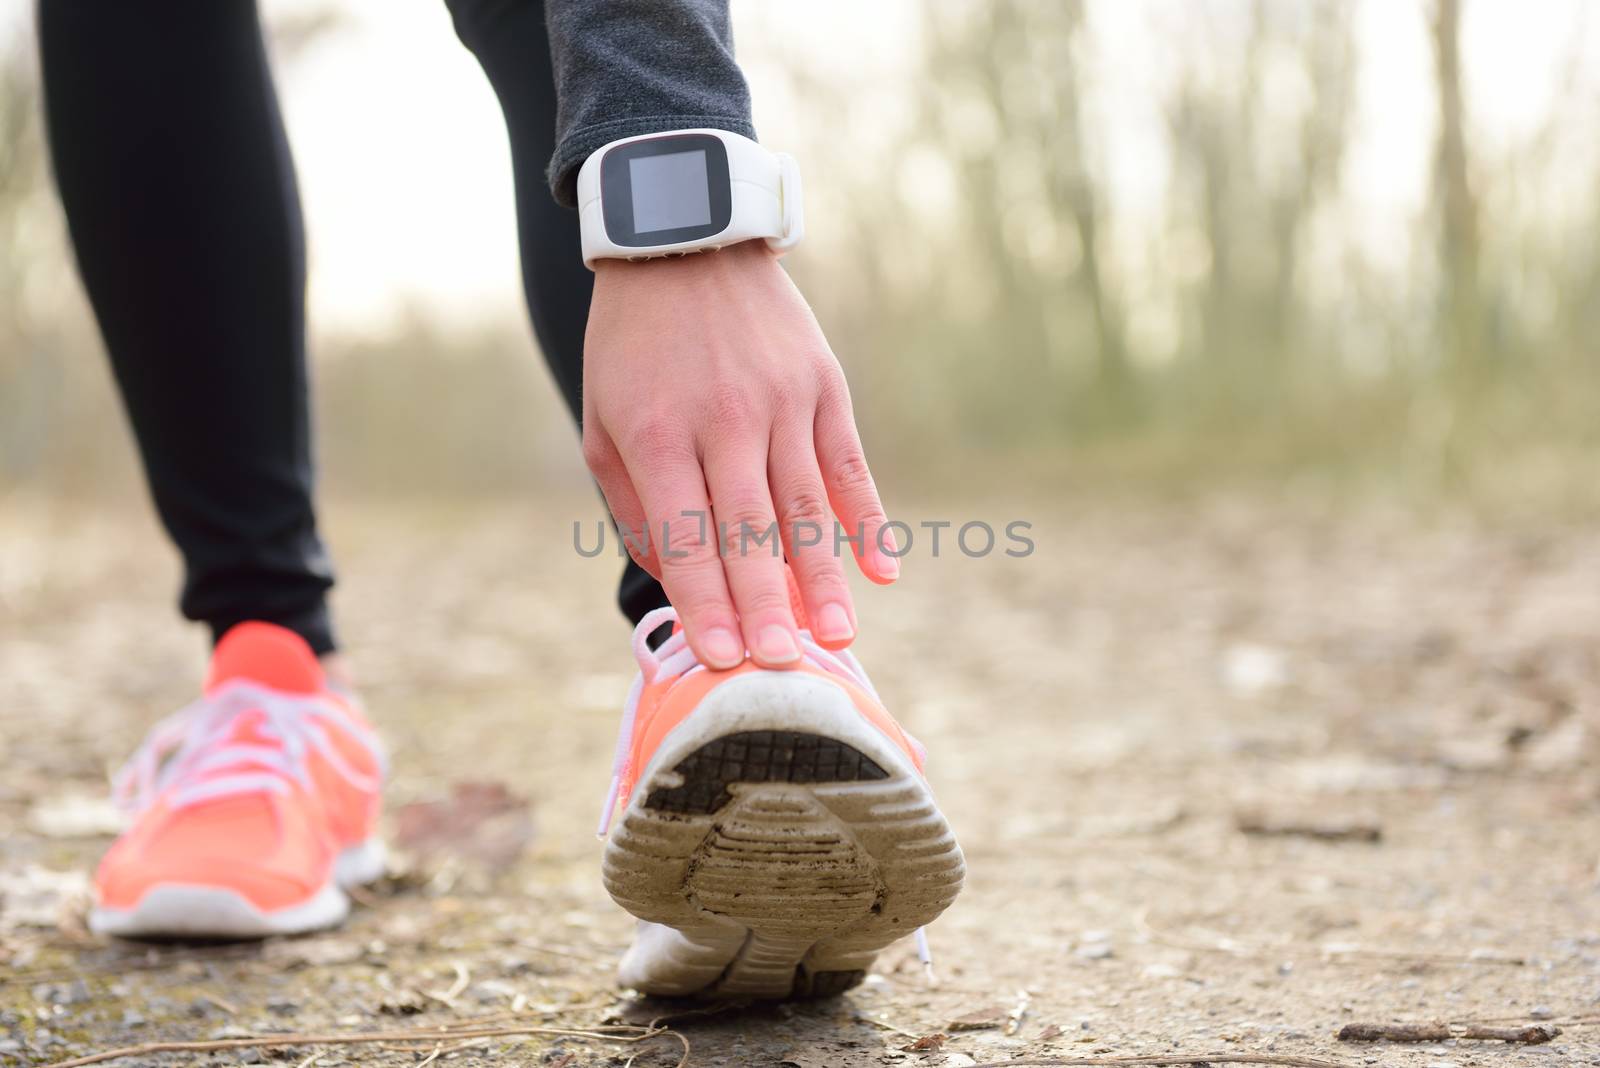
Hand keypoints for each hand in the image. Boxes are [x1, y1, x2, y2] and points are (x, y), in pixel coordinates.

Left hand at [582, 239, 897, 668]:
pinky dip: (868, 519)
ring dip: (823, 578)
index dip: (706, 603)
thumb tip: (676, 580)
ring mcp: (782, 402)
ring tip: (838, 637)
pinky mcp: (824, 386)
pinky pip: (850, 464)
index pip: (687, 537)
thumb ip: (633, 505)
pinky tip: (883, 570)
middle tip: (784, 668)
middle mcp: (724, 421)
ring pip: (806, 506)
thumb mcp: (603, 422)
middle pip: (750, 532)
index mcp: (658, 436)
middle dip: (766, 607)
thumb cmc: (633, 349)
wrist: (685, 243)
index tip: (724, 660)